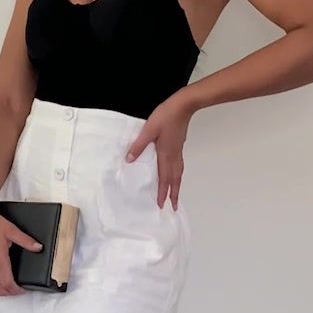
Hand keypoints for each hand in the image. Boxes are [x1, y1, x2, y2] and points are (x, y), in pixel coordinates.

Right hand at [0, 206, 41, 295]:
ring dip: (0, 292)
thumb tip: (38, 247)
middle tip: (18, 290)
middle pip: (0, 290)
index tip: (23, 289)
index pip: (8, 284)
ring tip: (8, 289)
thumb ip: (26, 241)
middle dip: (10, 293)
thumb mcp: (12, 231)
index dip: (17, 290)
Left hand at [124, 90, 193, 209]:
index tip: (162, 205)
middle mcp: (173, 156)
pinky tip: (174, 174)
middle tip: (173, 207)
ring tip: (176, 195)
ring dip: (177, 186)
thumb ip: (138, 146)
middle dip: (174, 194)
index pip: (164, 179)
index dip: (163, 193)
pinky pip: (179, 166)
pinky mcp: (179, 146)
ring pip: (178, 173)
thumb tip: (129, 160)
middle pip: (175, 179)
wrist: (183, 105)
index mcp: (165, 155)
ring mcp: (178, 151)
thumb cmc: (166, 116)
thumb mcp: (148, 130)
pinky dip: (177, 175)